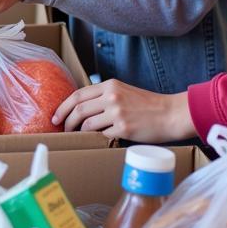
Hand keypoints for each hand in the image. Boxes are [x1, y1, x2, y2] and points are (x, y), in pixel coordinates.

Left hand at [52, 81, 194, 140]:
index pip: (78, 94)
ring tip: (78, 138)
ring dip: (80, 133)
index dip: (63, 106)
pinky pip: (102, 136)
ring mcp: (117, 113)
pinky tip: (97, 141)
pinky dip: (97, 139)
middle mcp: (111, 97)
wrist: (171, 114)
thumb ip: (105, 96)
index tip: (56, 116)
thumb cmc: (148, 105)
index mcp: (110, 85)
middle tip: (62, 130)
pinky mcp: (124, 129)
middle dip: (66, 122)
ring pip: (87, 124)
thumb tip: (83, 108)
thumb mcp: (124, 91)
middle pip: (78, 109)